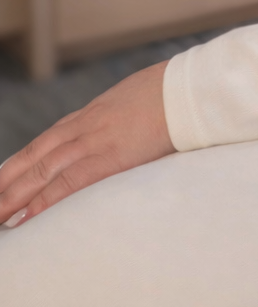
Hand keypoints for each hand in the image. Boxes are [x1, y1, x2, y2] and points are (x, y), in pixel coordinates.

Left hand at [0, 61, 172, 229]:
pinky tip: (26, 219)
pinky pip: (68, 183)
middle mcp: (86, 126)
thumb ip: (123, 118)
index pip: (46, 141)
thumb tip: (124, 130)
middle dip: (7, 182)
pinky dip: (44, 202)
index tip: (4, 179)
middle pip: (35, 156)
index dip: (22, 162)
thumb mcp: (140, 100)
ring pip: (42, 171)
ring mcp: (95, 141)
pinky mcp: (110, 158)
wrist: (190, 87)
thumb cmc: (174, 93)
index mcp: (93, 113)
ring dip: (14, 196)